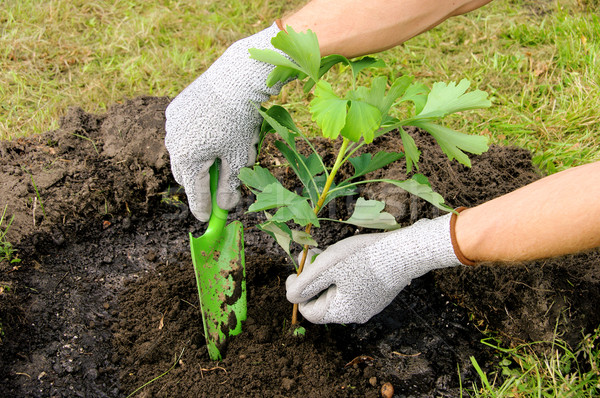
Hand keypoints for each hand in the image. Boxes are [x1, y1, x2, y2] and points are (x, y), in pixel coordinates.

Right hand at [165, 23, 284, 220]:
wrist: (235, 78)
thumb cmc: (239, 122)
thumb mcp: (239, 158)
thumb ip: (230, 186)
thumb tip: (225, 207)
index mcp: (187, 160)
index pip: (194, 193)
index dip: (202, 209)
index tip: (207, 220)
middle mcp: (172, 143)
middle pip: (185, 175)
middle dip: (200, 184)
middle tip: (216, 189)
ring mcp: (171, 125)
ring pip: (183, 153)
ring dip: (198, 160)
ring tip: (219, 155)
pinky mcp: (175, 109)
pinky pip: (182, 133)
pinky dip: (195, 139)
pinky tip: (213, 131)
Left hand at [286, 213, 462, 323]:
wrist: (405, 251)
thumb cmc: (363, 258)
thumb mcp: (326, 268)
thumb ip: (304, 284)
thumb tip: (290, 295)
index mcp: (341, 312)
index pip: (309, 311)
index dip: (297, 291)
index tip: (295, 271)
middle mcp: (356, 314)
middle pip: (324, 300)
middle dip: (314, 278)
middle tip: (311, 255)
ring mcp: (369, 305)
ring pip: (338, 291)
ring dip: (327, 273)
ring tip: (325, 252)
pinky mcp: (378, 293)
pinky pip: (353, 287)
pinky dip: (343, 273)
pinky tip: (345, 255)